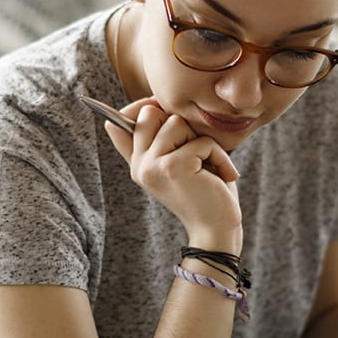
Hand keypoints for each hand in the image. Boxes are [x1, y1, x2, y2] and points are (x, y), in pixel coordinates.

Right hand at [105, 98, 242, 246]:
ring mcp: (152, 166)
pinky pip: (201, 141)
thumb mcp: (177, 164)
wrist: (217, 229)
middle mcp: (139, 165)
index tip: (162, 110)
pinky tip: (221, 176)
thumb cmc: (205, 193)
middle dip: (181, 125)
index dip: (143, 107)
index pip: (120, 122)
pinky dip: (219, 156)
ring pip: (176, 122)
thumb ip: (155, 143)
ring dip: (203, 142)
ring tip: (209, 167)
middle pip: (151, 112)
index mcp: (137, 164)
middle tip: (196, 153)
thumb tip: (116, 118)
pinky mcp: (173, 167)